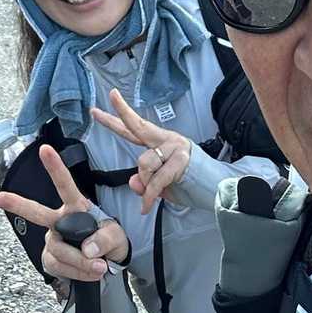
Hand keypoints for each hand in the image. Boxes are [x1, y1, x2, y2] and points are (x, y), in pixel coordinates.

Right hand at [0, 144, 129, 280]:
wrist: (105, 262)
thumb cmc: (109, 240)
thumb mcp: (116, 237)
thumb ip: (105, 240)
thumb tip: (87, 250)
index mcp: (76, 207)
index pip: (65, 185)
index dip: (55, 167)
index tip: (45, 149)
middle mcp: (58, 220)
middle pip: (36, 212)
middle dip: (16, 203)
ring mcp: (52, 239)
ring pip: (60, 252)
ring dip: (81, 263)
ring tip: (99, 266)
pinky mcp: (49, 258)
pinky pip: (59, 267)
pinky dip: (77, 273)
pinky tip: (87, 272)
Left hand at [90, 89, 191, 213]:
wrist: (217, 189)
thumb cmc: (188, 184)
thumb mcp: (161, 186)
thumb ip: (144, 182)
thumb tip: (133, 182)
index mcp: (159, 142)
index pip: (135, 127)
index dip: (118, 116)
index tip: (100, 105)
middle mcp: (166, 139)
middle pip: (138, 126)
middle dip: (119, 114)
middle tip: (95, 111)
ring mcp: (174, 147)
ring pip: (144, 162)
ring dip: (146, 183)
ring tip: (152, 196)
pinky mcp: (181, 159)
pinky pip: (157, 179)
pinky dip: (150, 196)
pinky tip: (146, 207)